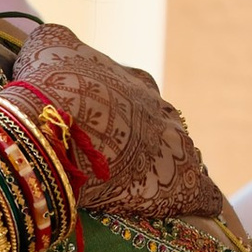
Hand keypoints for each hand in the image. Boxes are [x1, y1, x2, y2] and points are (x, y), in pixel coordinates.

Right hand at [11, 22, 222, 223]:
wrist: (57, 125)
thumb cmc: (49, 84)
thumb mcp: (48, 47)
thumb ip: (58, 45)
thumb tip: (56, 48)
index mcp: (132, 82)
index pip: (141, 91)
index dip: (128, 105)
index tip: (114, 119)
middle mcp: (158, 110)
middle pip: (166, 124)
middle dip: (154, 137)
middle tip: (137, 154)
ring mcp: (173, 144)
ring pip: (186, 154)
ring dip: (178, 165)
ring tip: (165, 180)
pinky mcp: (180, 183)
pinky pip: (202, 192)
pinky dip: (201, 198)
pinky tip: (204, 206)